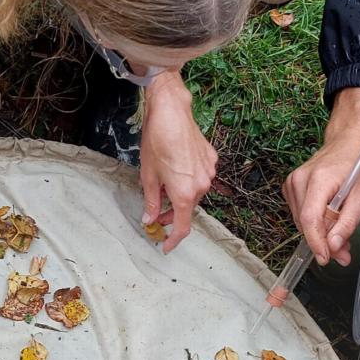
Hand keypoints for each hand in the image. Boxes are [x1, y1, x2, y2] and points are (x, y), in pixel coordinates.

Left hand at [139, 71, 216, 253]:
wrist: (171, 112)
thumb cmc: (157, 142)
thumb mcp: (148, 176)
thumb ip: (150, 201)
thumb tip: (149, 219)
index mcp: (185, 193)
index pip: (182, 226)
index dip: (173, 240)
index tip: (165, 247)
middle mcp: (202, 185)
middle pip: (188, 209)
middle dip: (172, 215)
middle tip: (155, 215)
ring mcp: (209, 172)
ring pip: (194, 193)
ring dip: (180, 197)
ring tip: (162, 187)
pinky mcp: (211, 159)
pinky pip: (200, 177)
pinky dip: (188, 180)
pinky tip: (175, 169)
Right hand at [283, 88, 359, 265]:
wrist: (348, 139)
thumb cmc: (359, 164)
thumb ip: (347, 224)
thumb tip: (333, 247)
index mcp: (319, 180)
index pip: (310, 219)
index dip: (316, 243)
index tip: (326, 259)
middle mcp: (299, 180)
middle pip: (305, 222)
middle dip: (323, 242)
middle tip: (344, 254)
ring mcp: (292, 182)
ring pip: (302, 220)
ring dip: (320, 233)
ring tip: (340, 238)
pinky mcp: (291, 186)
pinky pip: (301, 213)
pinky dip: (315, 222)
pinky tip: (330, 221)